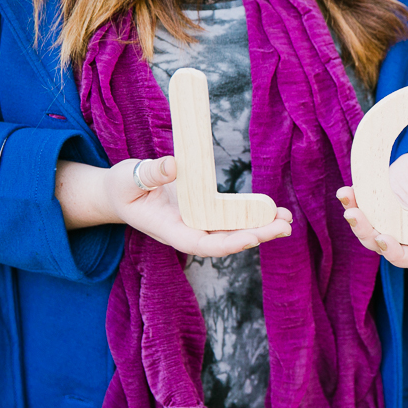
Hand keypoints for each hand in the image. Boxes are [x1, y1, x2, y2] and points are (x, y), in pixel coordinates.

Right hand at [80, 157, 292, 256]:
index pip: (201, 243)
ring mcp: (197, 223)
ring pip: (233, 231)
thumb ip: (151, 173)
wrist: (120, 193)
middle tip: (284, 226)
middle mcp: (187, 231)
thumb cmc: (122, 187)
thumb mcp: (129, 177)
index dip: (228, 243)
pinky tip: (275, 211)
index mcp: (168, 229)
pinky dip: (253, 216)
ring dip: (261, 227)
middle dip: (256, 235)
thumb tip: (174, 164)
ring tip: (287, 219)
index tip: (252, 237)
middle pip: (225, 241)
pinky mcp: (206, 212)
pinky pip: (232, 218)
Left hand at [337, 141, 407, 269]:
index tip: (385, 240)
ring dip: (356, 220)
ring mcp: (391, 216)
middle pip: (384, 245)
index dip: (397, 254)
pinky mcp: (379, 200)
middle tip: (356, 218)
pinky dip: (353, 200)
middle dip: (368, 235)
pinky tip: (346, 191)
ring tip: (348, 203)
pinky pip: (363, 206)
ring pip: (369, 228)